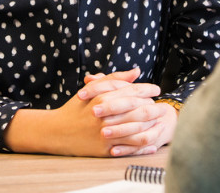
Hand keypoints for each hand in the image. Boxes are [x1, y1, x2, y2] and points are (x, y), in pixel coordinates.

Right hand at [4, 67, 175, 156]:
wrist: (56, 131)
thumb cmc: (76, 108)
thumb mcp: (92, 90)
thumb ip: (115, 79)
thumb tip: (136, 71)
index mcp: (102, 97)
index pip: (131, 91)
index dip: (147, 90)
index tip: (156, 89)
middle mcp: (105, 114)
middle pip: (138, 110)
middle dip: (155, 108)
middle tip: (163, 107)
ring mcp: (105, 132)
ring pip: (137, 129)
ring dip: (152, 126)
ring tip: (161, 124)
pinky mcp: (104, 148)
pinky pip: (129, 147)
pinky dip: (143, 146)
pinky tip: (152, 143)